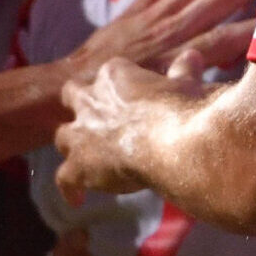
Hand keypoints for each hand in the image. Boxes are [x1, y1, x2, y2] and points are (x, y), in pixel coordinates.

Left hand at [56, 58, 199, 202]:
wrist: (175, 143)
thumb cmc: (184, 109)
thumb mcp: (187, 85)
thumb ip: (184, 71)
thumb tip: (193, 56)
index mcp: (115, 75)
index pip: (111, 74)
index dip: (120, 88)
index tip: (134, 99)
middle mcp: (91, 100)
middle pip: (73, 96)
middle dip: (81, 106)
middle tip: (95, 120)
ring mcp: (81, 133)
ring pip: (63, 136)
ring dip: (73, 146)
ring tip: (85, 159)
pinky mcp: (80, 165)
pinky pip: (65, 178)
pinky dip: (71, 188)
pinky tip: (78, 199)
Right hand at [65, 0, 255, 78]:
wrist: (68, 88)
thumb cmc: (98, 58)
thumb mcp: (122, 20)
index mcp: (165, 10)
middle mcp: (173, 24)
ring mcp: (173, 50)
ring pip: (222, 27)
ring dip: (255, 12)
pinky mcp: (169, 77)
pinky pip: (208, 68)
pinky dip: (231, 60)